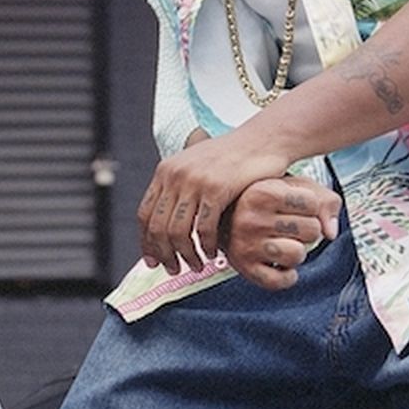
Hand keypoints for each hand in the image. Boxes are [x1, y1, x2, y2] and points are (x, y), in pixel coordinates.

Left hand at [137, 130, 293, 271]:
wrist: (263, 139)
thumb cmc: (234, 156)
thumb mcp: (197, 165)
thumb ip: (179, 187)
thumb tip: (168, 220)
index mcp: (166, 170)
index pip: (145, 214)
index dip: (146, 242)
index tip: (152, 261)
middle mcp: (175, 175)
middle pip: (158, 227)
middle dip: (164, 254)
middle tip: (174, 269)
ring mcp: (194, 181)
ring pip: (178, 232)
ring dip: (186, 255)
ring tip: (196, 265)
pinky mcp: (216, 188)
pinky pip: (203, 228)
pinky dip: (207, 246)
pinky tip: (213, 253)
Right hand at [224, 176, 340, 289]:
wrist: (220, 216)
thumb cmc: (262, 199)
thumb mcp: (292, 186)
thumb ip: (323, 200)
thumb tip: (331, 233)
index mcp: (262, 191)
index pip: (313, 203)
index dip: (311, 206)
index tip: (295, 205)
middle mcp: (251, 218)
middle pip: (311, 230)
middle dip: (307, 229)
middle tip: (289, 226)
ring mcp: (246, 245)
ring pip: (298, 255)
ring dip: (297, 252)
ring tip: (284, 243)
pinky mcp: (244, 268)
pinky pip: (280, 281)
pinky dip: (287, 276)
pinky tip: (281, 264)